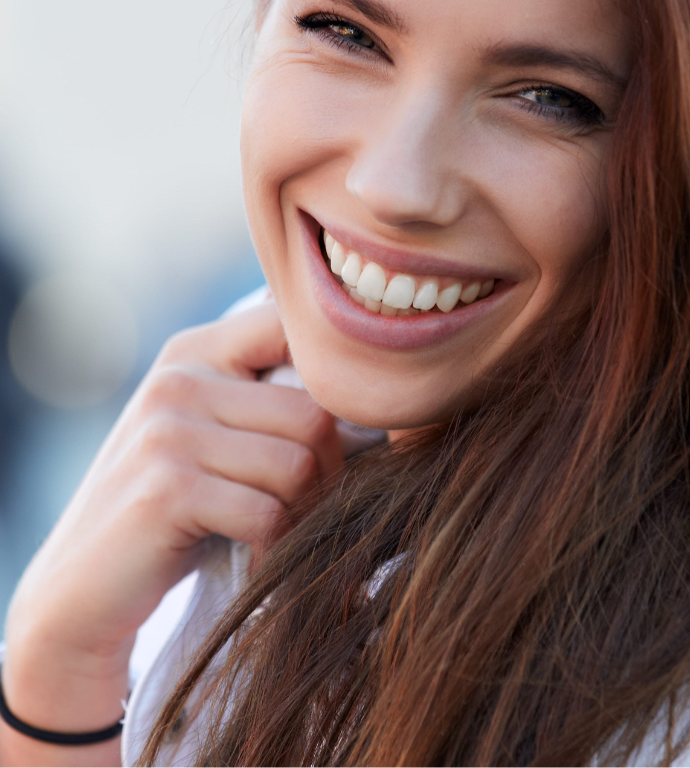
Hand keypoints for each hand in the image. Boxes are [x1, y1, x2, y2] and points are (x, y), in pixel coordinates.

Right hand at [0, 297, 338, 764]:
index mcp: (196, 350)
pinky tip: (252, 556)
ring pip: (300, 463)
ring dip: (301, 513)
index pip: (295, 330)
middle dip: (328, 472)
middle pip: (316, 412)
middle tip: (304, 508)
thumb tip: (374, 388)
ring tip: (275, 530)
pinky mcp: (166, 488)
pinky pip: (268, 513)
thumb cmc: (172, 510)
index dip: (334, 385)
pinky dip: (273, 548)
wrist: (83, 591)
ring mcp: (168, 430)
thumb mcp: (211, 432)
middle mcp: (180, 378)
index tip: (336, 437)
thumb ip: (270, 397)